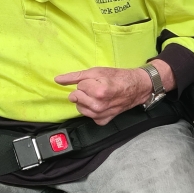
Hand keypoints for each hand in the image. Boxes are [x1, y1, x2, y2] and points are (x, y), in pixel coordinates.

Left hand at [55, 59, 172, 125]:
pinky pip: (88, 115)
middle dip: (84, 91)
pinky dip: (92, 110)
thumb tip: (57, 80)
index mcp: (99, 92)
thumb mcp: (97, 71)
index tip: (98, 81)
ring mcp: (101, 115)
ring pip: (79, 107)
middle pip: (76, 97)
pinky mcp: (103, 121)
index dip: (87, 82)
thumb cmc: (118, 77)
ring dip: (85, 101)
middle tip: (97, 88)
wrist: (136, 88)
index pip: (79, 86)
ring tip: (98, 96)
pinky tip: (101, 104)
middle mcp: (99, 106)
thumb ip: (75, 76)